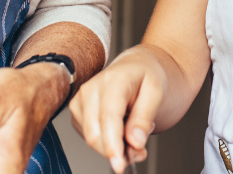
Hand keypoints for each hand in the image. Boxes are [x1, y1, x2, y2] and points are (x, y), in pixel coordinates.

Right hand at [69, 48, 164, 172]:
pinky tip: (120, 128)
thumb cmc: (145, 77)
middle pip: (96, 134)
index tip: (120, 165)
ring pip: (91, 139)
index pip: (108, 118)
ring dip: (113, 146)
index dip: (113, 145)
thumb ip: (144, 118)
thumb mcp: (156, 92)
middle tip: (140, 150)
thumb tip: (134, 142)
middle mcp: (91, 89)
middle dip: (118, 151)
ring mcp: (80, 100)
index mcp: (113, 80)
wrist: (133, 67)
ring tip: (134, 130)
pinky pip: (89, 137)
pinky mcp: (76, 111)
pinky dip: (106, 141)